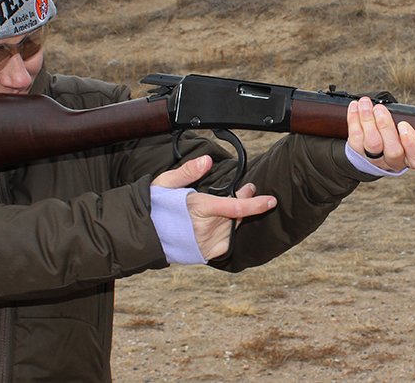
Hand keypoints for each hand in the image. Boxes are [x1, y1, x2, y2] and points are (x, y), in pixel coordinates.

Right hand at [152, 155, 276, 259]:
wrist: (143, 235)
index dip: (256, 204)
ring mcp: (206, 243)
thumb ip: (187, 171)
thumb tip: (206, 160)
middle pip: (237, 215)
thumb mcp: (165, 183)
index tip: (271, 199)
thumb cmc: (154, 207)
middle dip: (244, 201)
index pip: (236, 208)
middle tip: (245, 189)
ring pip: (233, 228)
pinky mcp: (205, 254)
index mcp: (199, 208)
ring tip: (230, 205)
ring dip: (236, 217)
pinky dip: (229, 232)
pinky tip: (222, 224)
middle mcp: (205, 228)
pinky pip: (227, 243)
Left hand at [347, 96, 414, 171]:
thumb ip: (404, 126)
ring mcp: (375, 161)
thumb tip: (396, 110)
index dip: (411, 143)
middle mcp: (393, 163)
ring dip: (367, 120)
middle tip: (379, 109)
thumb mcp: (405, 133)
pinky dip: (354, 120)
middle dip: (386, 127)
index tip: (404, 125)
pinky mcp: (358, 155)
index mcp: (410, 158)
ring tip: (365, 104)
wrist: (370, 153)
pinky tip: (355, 107)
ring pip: (372, 144)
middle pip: (393, 151)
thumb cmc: (392, 138)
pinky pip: (355, 139)